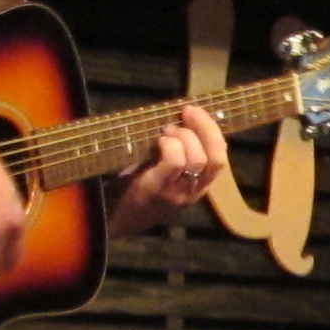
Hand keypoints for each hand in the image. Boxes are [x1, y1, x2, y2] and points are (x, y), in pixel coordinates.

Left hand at [107, 103, 231, 236]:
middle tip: (187, 112)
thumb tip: (181, 118)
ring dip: (183, 135)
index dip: (213, 132)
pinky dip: (169, 144)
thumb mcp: (162, 172)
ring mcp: (177, 194)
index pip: (220, 159)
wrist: (109, 217)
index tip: (197, 112)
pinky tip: (157, 142)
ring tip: (166, 130)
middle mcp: (193, 192)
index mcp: (198, 186)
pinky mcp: (158, 190)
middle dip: (205, 128)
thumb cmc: (133, 188)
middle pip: (216, 158)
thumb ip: (176, 153)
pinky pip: (175, 161)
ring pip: (197, 159)